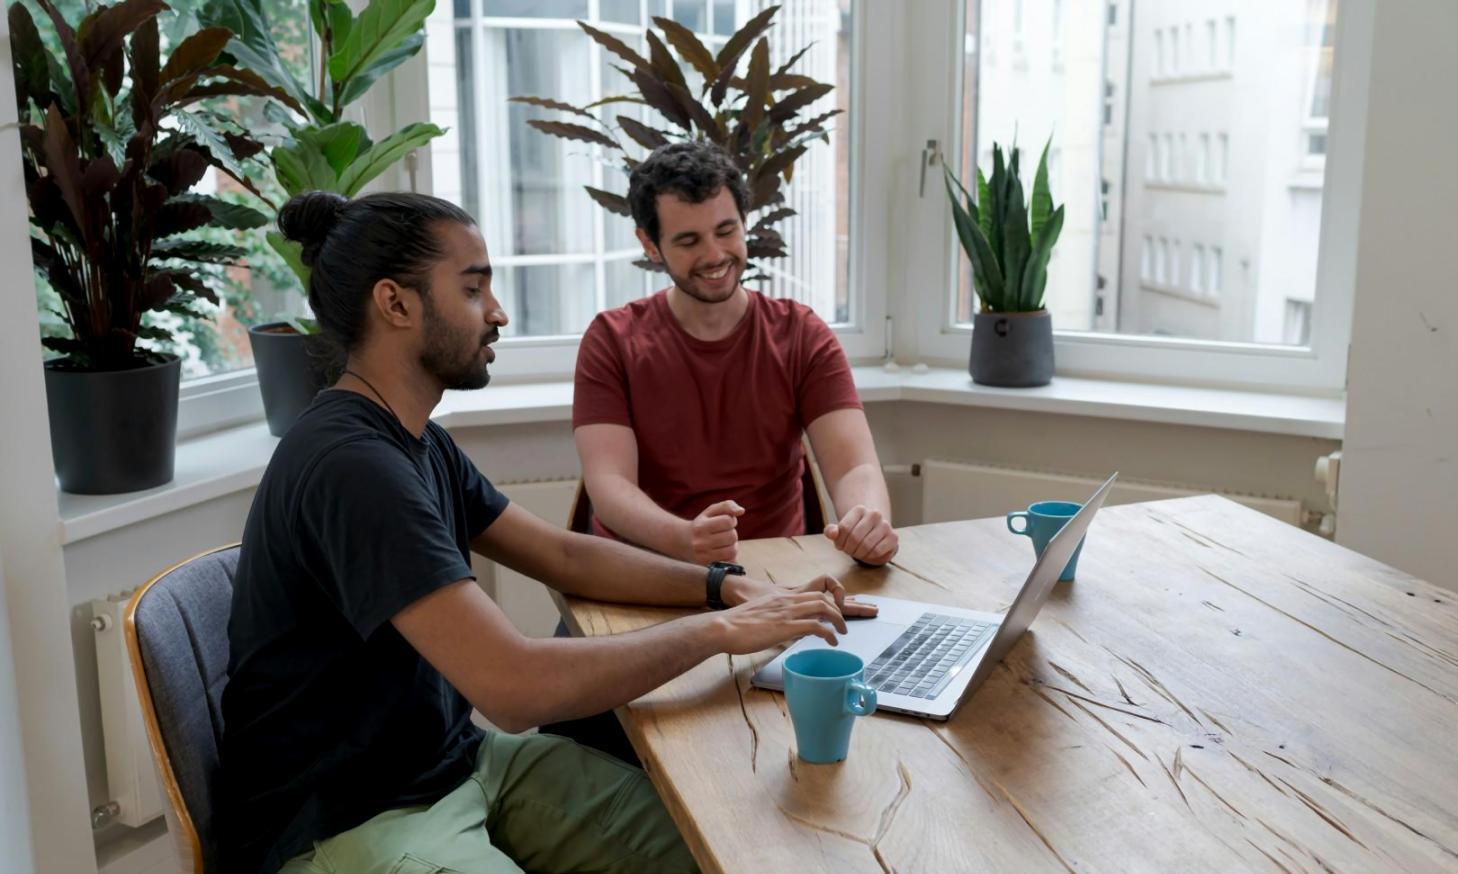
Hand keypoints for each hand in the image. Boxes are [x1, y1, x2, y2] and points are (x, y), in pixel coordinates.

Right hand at [685, 500, 742, 563]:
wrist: (684, 542)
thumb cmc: (703, 523)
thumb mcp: (712, 511)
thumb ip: (727, 506)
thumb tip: (741, 511)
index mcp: (701, 526)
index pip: (728, 521)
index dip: (731, 520)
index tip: (725, 522)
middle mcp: (700, 542)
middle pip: (732, 537)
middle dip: (732, 533)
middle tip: (724, 533)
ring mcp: (703, 556)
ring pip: (732, 551)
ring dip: (732, 546)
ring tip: (725, 543)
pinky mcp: (708, 566)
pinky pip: (729, 562)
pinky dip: (730, 557)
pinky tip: (723, 552)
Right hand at [710, 575, 878, 653]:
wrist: (722, 627)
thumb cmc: (735, 626)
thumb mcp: (759, 616)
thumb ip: (773, 619)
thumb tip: (782, 631)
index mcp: (780, 597)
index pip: (813, 590)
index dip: (828, 599)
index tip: (833, 612)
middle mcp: (786, 601)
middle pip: (822, 597)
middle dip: (838, 609)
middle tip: (842, 624)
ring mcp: (787, 612)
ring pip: (823, 607)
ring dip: (838, 619)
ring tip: (842, 633)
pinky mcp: (785, 626)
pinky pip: (816, 626)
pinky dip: (828, 633)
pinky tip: (831, 642)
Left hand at [825, 505, 898, 565]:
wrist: (874, 534)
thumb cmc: (855, 533)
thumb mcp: (841, 531)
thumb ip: (832, 531)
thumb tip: (832, 533)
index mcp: (859, 509)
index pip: (844, 528)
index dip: (839, 542)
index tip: (840, 546)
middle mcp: (874, 514)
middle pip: (855, 537)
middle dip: (849, 549)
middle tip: (849, 551)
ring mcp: (885, 525)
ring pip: (866, 545)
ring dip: (859, 554)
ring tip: (858, 553)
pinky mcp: (893, 537)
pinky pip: (878, 551)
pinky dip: (870, 557)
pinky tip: (868, 554)